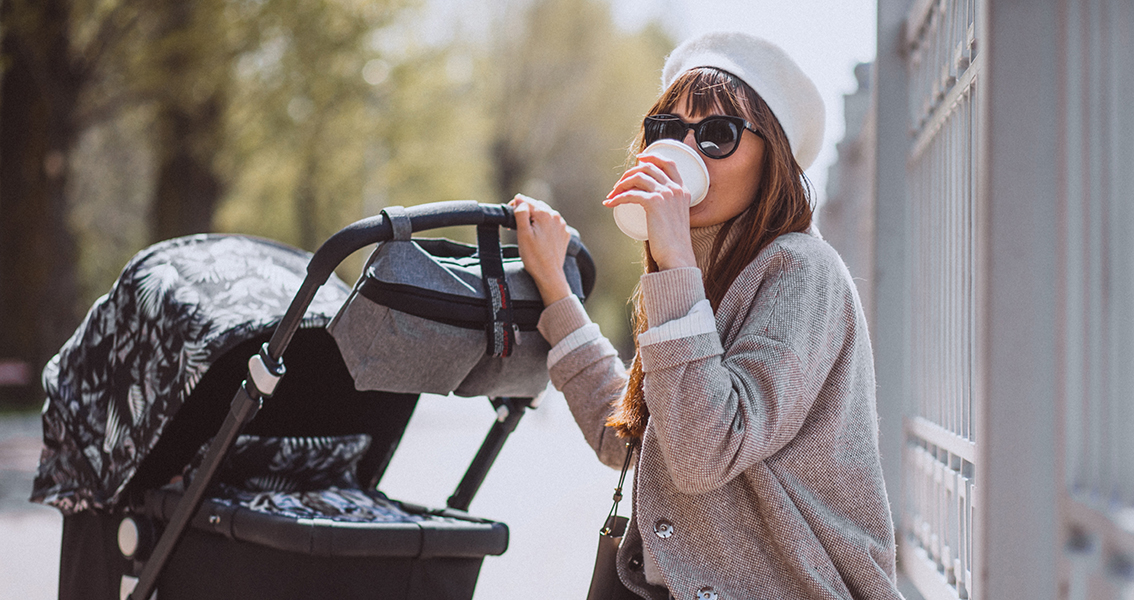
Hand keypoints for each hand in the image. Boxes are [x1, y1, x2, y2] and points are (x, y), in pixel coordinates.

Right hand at [510, 194, 572, 305]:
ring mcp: (561, 226)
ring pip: (545, 215)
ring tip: (526, 231)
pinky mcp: (564, 234)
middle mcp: (556, 217)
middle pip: (536, 207)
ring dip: (535, 219)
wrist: (549, 274)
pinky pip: (552, 225)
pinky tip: (538, 236)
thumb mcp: (523, 233)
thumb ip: (521, 213)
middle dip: (525, 212)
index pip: (527, 201)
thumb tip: (519, 199)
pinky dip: (544, 226)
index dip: (515, 206)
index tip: (508, 216)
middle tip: (514, 224)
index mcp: (545, 214)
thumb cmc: (534, 257)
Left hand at [603, 154, 696, 269]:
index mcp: (683, 190)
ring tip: (612, 194)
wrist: (677, 256)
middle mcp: (676, 189)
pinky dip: (617, 197)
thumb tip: (650, 204)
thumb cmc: (673, 243)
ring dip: (621, 184)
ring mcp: (666, 194)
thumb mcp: (675, 219)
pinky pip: (630, 193)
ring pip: (638, 177)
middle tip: (618, 185)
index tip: (639, 158)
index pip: (669, 163)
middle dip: (630, 173)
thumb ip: (667, 208)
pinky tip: (610, 203)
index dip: (652, 156)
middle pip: (649, 167)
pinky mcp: (654, 203)